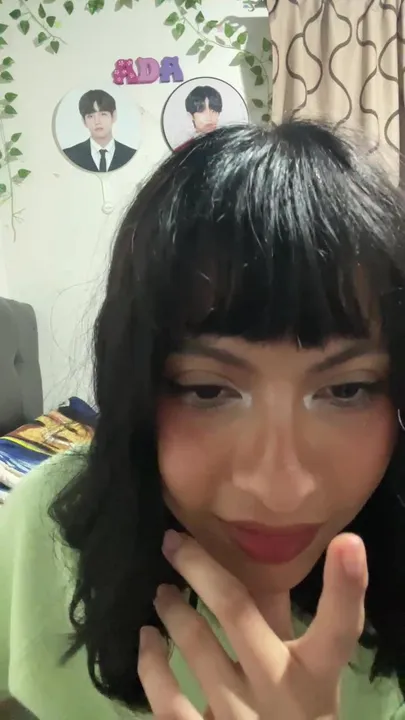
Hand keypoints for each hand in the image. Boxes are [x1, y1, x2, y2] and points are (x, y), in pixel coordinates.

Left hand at [137, 531, 367, 718]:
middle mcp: (280, 691)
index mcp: (315, 674)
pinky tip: (147, 638)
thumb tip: (259, 554)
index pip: (340, 629)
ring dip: (174, 611)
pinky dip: (151, 664)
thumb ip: (282, 619)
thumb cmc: (292, 711)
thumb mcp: (300, 670)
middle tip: (173, 541)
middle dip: (200, 570)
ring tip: (162, 592)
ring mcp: (241, 718)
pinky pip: (169, 700)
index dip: (347, 586)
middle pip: (238, 614)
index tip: (348, 542)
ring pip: (199, 649)